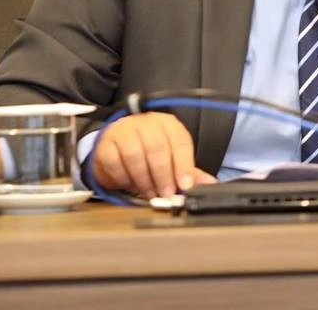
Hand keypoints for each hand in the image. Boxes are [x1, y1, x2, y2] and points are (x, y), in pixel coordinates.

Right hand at [91, 112, 215, 198]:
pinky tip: (130, 184)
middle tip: (166, 194)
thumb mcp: (172, 159)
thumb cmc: (149, 152)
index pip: (179, 141)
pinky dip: (124, 178)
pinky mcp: (106, 142)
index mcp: (168, 125)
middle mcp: (147, 123)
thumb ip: (189, 172)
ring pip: (135, 154)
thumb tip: (210, 184)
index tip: (185, 185)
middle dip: (163, 175)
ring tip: (149, 192)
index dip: (183, 165)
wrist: (117, 144)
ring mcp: (124, 130)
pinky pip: (114, 162)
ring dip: (143, 179)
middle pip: (157, 147)